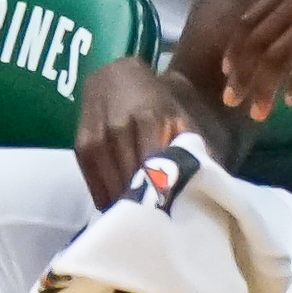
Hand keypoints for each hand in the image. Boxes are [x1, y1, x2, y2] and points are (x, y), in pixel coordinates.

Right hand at [71, 55, 195, 205]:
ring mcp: (97, 137)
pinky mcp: (80, 145)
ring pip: (111, 184)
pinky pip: (92, 182)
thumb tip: (211, 175)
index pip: (156, 167)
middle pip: (132, 178)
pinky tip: (115, 204)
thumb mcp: (176, 115)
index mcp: (149, 119)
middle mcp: (119, 127)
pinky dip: (104, 197)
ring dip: (123, 203)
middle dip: (143, 200)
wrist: (113, 75)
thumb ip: (190, 144)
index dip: (163, 192)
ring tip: (136, 215)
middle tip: (155, 217)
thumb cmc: (152, 99)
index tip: (170, 209)